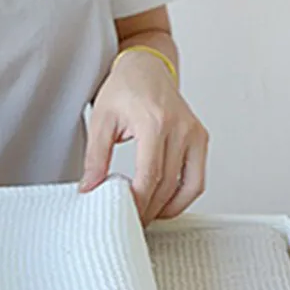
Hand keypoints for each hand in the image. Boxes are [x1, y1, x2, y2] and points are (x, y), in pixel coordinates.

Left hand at [80, 49, 208, 223]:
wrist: (147, 68)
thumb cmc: (124, 89)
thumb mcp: (101, 120)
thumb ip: (95, 158)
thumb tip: (89, 189)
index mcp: (154, 121)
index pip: (149, 175)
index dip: (137, 201)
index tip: (123, 214)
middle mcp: (180, 127)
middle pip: (166, 184)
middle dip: (148, 209)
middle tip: (129, 222)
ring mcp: (194, 134)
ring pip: (186, 187)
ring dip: (166, 209)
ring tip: (146, 216)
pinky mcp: (200, 139)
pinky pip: (197, 180)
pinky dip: (183, 198)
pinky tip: (164, 205)